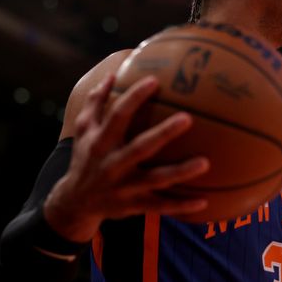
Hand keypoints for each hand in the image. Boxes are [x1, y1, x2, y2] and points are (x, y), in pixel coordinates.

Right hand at [44, 73, 209, 241]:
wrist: (75, 202)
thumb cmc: (86, 158)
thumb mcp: (84, 130)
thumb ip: (96, 102)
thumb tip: (113, 75)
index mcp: (101, 142)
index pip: (118, 115)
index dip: (135, 97)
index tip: (155, 80)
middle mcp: (113, 164)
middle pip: (141, 147)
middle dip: (164, 133)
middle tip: (188, 117)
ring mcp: (124, 187)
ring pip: (156, 180)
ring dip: (180, 173)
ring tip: (205, 163)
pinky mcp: (134, 206)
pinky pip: (161, 206)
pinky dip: (182, 206)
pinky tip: (204, 201)